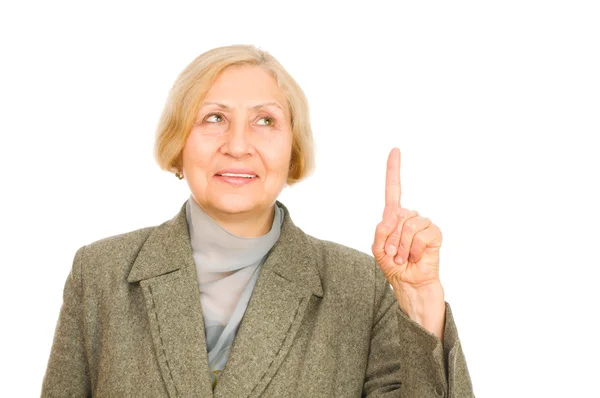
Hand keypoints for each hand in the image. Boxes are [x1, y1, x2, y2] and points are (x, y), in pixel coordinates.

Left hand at [371, 148, 442, 287]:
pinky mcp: (435, 235)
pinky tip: (416, 258)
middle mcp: (410, 217)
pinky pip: (422, 235)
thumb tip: (393, 215)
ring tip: (404, 258)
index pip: (394, 190)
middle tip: (393, 255)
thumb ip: (381, 230)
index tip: (395, 150)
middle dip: (391, 239)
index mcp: (394, 218)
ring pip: (408, 225)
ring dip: (402, 247)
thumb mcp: (378, 249)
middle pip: (396, 215)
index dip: (393, 170)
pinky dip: (414, 249)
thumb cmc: (394, 267)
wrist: (410, 285)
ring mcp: (424, 225)